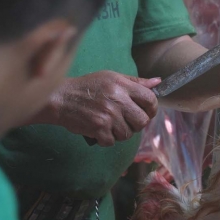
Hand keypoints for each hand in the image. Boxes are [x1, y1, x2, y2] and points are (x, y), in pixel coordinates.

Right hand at [30, 71, 160, 146]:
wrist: (61, 98)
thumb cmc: (87, 87)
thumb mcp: (111, 77)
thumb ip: (135, 82)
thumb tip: (157, 82)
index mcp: (122, 85)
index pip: (150, 99)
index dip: (152, 109)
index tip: (146, 112)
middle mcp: (117, 100)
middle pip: (142, 121)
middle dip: (136, 124)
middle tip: (126, 121)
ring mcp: (108, 115)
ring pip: (127, 134)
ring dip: (119, 132)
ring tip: (109, 123)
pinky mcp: (99, 129)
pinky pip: (112, 141)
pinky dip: (106, 139)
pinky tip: (99, 129)